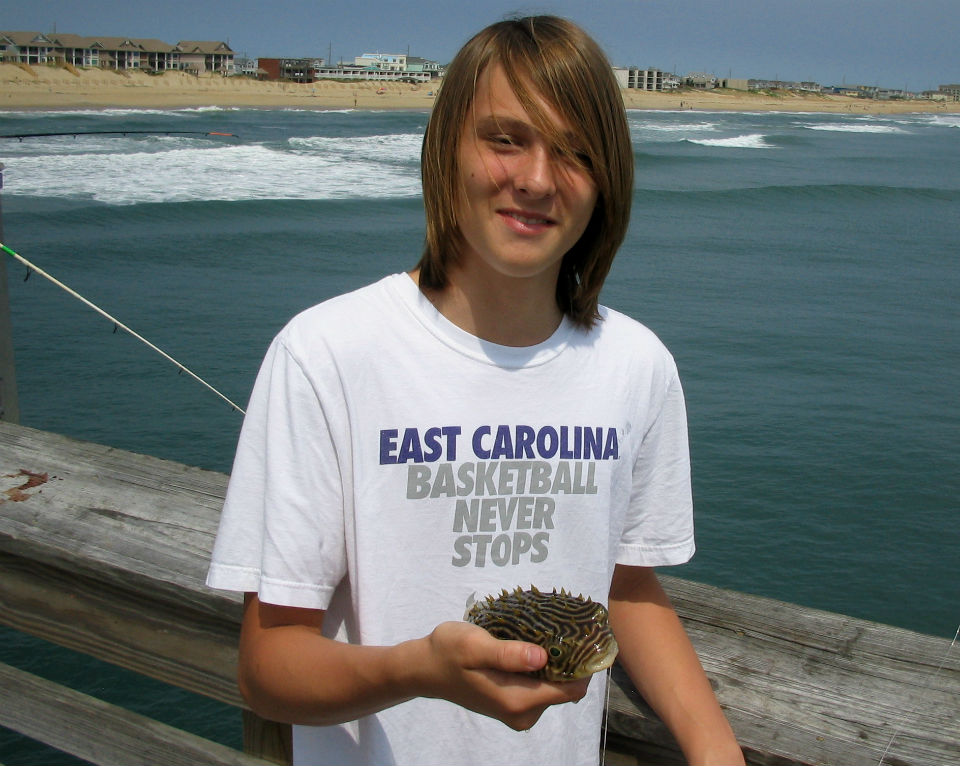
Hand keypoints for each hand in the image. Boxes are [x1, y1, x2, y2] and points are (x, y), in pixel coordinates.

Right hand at [414, 621, 589, 730]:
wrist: (425, 667)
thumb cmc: (448, 651)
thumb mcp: (475, 645)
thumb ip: (509, 654)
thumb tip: (543, 658)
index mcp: (516, 701)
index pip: (571, 689)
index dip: (584, 665)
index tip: (586, 636)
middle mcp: (522, 713)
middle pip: (567, 688)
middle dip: (571, 660)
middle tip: (565, 626)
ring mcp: (519, 712)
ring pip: (556, 687)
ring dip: (558, 662)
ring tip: (549, 631)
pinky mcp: (514, 704)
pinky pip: (542, 687)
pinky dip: (545, 668)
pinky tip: (535, 645)